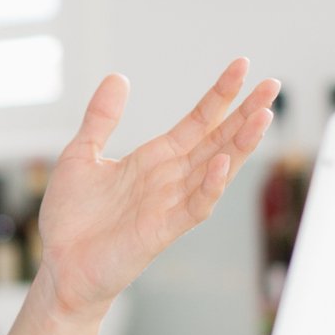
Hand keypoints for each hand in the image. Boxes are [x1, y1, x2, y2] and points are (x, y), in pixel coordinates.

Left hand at [38, 59, 279, 321]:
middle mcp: (169, 179)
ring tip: (262, 116)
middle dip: (245, 113)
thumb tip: (119, 77)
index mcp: (153, 159)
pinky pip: (194, 206)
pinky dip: (210, 186)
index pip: (197, 122)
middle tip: (273, 86)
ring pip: (216, 169)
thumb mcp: (80, 155)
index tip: (242, 66)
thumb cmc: (72, 218)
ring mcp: (169, 204)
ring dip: (240, 145)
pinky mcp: (161, 230)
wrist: (61, 268)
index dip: (220, 95)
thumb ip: (101, 119)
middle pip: (218, 140)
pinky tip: (223, 163)